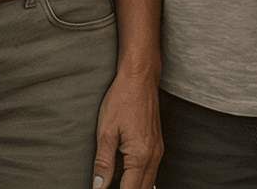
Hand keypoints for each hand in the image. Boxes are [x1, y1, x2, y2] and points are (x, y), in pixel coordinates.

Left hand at [91, 69, 160, 188]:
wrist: (139, 78)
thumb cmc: (122, 99)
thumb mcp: (106, 131)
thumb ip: (103, 162)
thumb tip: (98, 186)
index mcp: (140, 156)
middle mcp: (154, 157)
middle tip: (106, 186)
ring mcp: (158, 151)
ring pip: (147, 182)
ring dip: (131, 185)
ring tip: (114, 179)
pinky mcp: (157, 145)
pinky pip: (149, 170)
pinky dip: (136, 175)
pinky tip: (121, 170)